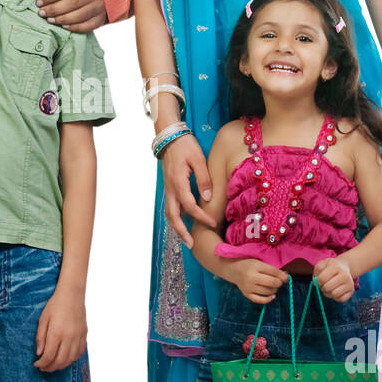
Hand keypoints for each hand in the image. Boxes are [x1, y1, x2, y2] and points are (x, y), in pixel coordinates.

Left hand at [35, 0, 106, 31]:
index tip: (38, 3)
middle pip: (72, 3)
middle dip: (54, 10)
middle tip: (42, 13)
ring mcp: (98, 6)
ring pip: (79, 15)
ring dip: (62, 19)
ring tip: (50, 20)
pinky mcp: (99, 18)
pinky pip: (87, 26)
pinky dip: (74, 28)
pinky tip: (63, 26)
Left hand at [35, 283, 87, 371]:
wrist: (72, 294)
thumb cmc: (55, 305)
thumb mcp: (43, 319)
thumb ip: (40, 337)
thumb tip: (39, 353)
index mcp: (56, 332)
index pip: (48, 356)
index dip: (41, 363)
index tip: (36, 364)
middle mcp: (69, 337)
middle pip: (60, 360)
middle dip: (50, 367)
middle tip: (43, 368)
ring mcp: (78, 336)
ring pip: (71, 359)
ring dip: (61, 365)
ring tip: (53, 365)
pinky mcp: (84, 335)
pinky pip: (80, 353)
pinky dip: (72, 359)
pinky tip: (65, 358)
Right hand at [160, 133, 214, 247]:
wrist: (169, 137)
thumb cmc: (185, 146)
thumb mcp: (198, 159)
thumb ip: (203, 179)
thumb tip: (207, 198)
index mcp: (178, 182)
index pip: (189, 206)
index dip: (201, 217)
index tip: (213, 223)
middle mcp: (170, 189)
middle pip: (173, 216)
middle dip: (181, 232)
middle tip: (192, 244)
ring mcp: (168, 189)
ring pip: (169, 213)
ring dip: (177, 227)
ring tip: (187, 239)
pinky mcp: (169, 187)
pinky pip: (171, 207)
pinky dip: (176, 217)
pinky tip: (185, 223)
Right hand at [230, 259, 287, 304]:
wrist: (232, 270)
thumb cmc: (248, 264)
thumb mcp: (259, 261)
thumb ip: (271, 268)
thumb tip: (285, 276)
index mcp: (255, 266)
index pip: (274, 272)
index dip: (283, 276)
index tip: (286, 277)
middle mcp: (251, 277)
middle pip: (272, 283)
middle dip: (279, 283)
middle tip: (278, 281)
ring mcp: (248, 287)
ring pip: (268, 292)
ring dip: (274, 289)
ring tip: (273, 286)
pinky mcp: (246, 294)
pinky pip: (260, 300)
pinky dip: (268, 299)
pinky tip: (272, 296)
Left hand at [313, 256, 355, 302]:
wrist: (344, 267)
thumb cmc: (331, 267)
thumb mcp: (322, 264)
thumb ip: (317, 271)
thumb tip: (315, 283)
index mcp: (336, 267)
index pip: (322, 279)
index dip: (318, 281)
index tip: (319, 280)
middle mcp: (345, 276)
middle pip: (327, 288)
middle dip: (322, 287)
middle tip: (324, 284)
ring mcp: (350, 284)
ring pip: (334, 294)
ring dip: (328, 293)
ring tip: (329, 288)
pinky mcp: (351, 291)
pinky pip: (340, 299)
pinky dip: (335, 297)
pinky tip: (335, 291)